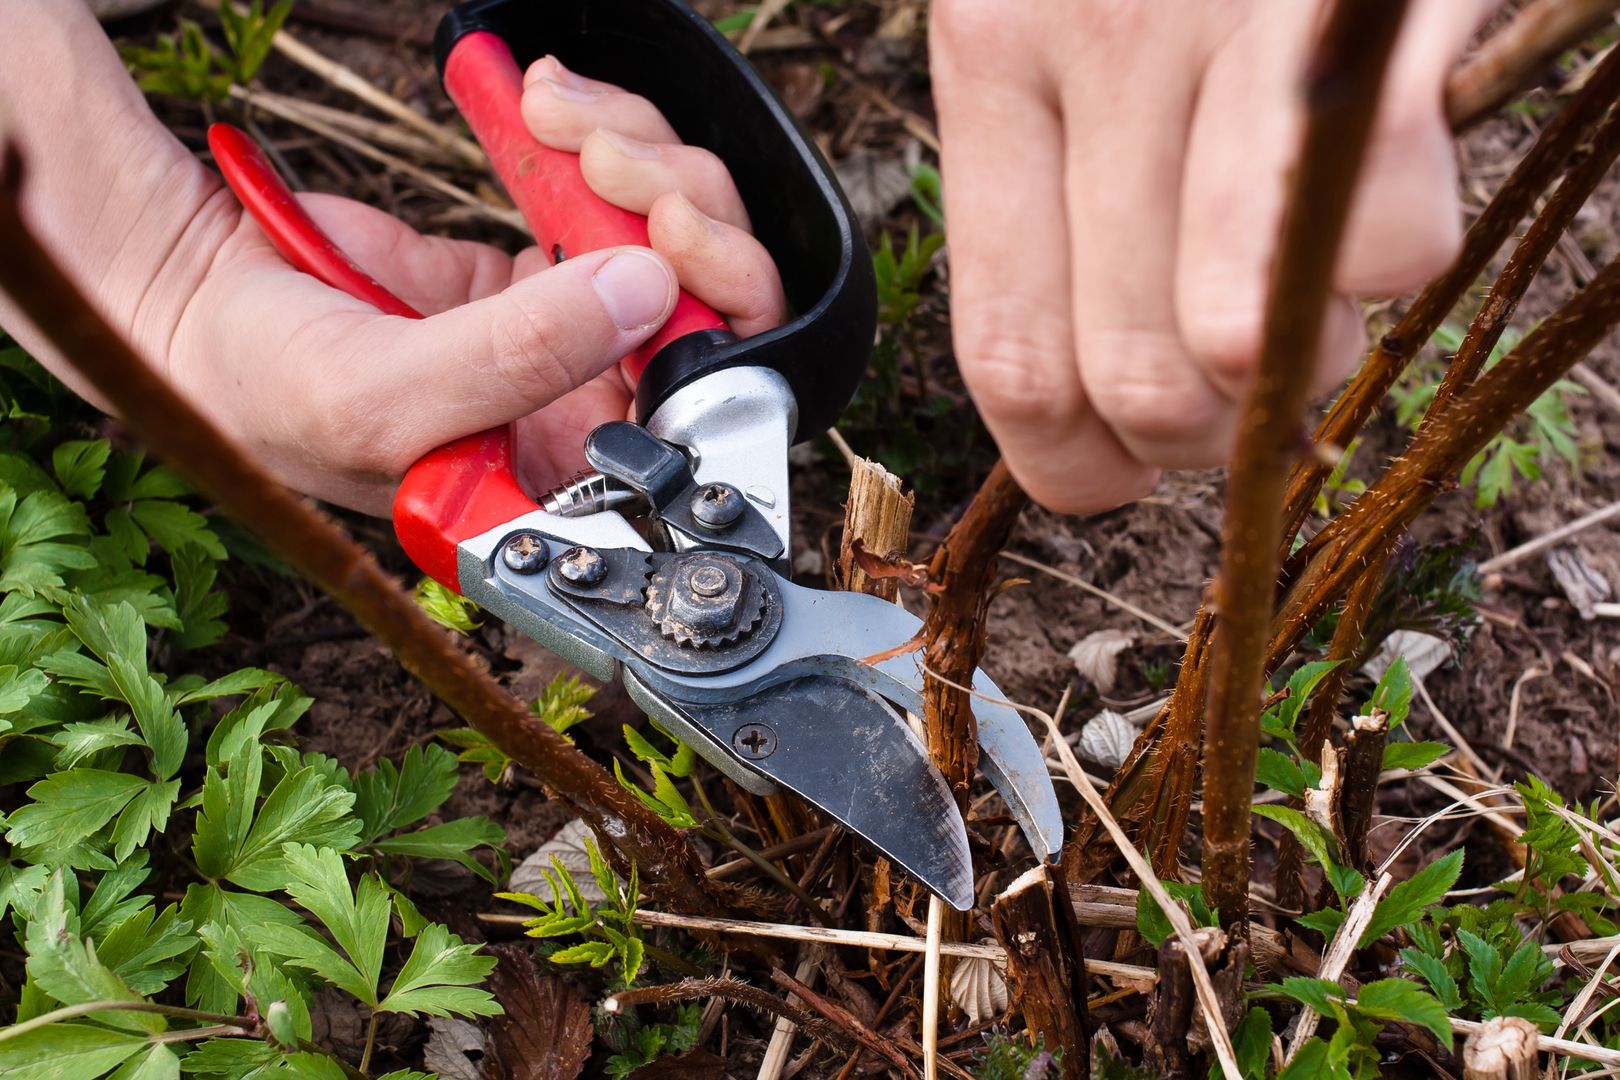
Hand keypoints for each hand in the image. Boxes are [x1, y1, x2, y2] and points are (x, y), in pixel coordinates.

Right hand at [160, 57, 782, 514]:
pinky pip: (606, 195)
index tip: (673, 237)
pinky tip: (547, 107)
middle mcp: (582, 409)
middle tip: (610, 156)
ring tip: (557, 116)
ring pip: (667, 240)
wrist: (189, 298)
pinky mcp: (536, 266)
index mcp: (567, 476)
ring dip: (635, 158)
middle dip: (680, 212)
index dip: (717, 321)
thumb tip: (645, 290)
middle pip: (704, 308)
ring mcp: (566, 330)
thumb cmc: (267, 391)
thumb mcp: (386, 397)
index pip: (700, 412)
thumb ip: (520, 356)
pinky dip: (594, 140)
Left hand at [929, 0, 1500, 511]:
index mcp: (996, 60)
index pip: (1010, 355)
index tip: (1118, 472)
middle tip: (1236, 398)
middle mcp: (1103, 45)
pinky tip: (1376, 196)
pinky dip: (1397, 260)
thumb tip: (1097, 404)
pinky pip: (1391, 240)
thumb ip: (1058, 195)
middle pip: (1135, 375)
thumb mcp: (1053, 28)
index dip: (1074, 463)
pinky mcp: (1369, 19)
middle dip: (1202, 441)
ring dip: (1303, 367)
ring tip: (1304, 295)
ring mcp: (1240, 30)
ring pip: (1252, 336)